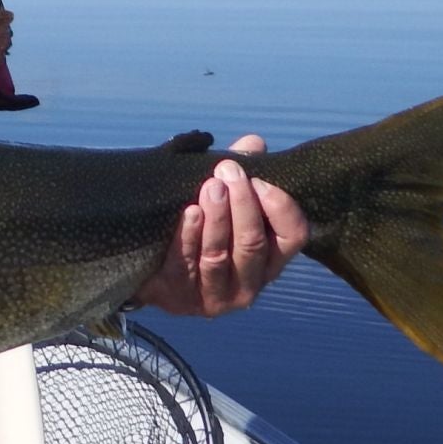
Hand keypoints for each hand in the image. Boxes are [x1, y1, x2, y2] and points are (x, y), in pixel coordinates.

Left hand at [134, 135, 307, 318]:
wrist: (149, 267)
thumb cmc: (199, 229)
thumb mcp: (222, 199)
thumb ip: (240, 173)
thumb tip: (253, 143)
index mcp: (270, 259)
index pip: (293, 236)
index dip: (280, 207)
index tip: (258, 179)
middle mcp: (250, 283)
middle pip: (253, 244)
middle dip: (242, 204)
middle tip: (227, 170)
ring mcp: (216, 297)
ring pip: (219, 255)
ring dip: (216, 218)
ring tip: (210, 187)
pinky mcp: (182, 300)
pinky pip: (185, 265)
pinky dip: (188, 236)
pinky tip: (190, 212)